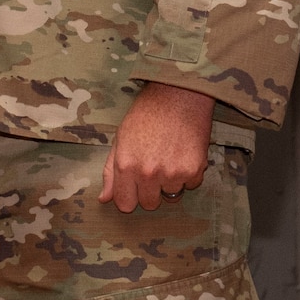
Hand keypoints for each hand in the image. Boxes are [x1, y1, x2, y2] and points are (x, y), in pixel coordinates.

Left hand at [100, 82, 213, 212]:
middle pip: (150, 204)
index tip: (135, 188)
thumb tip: (105, 198)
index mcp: (126, 165)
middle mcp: (148, 173)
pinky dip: (189, 174)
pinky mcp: (194, 170)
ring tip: (170, 156)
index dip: (130, 197)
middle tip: (155, 167)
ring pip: (172, 196)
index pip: (125, 205)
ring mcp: (172, 173)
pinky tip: (184, 153)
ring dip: (171, 182)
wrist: (179, 94)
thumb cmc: (147, 113)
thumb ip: (111, 171)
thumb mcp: (121, 138)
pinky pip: (191, 185)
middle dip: (151, 191)